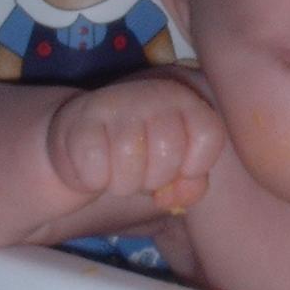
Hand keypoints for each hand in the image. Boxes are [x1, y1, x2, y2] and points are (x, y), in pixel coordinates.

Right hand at [47, 75, 224, 213]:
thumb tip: (176, 196)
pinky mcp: (80, 123)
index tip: (179, 170)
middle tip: (141, 170)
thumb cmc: (138, 157)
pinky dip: (94, 181)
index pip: (209, 134)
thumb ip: (191, 183)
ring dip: (123, 184)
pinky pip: (96, 173)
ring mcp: (114, 104)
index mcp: (184, 98)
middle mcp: (152, 93)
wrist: (80, 144)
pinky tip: (93, 165)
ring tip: (116, 169)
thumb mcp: (173, 168)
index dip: (195, 166)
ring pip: (131, 169)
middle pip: (169, 155)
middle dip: (155, 178)